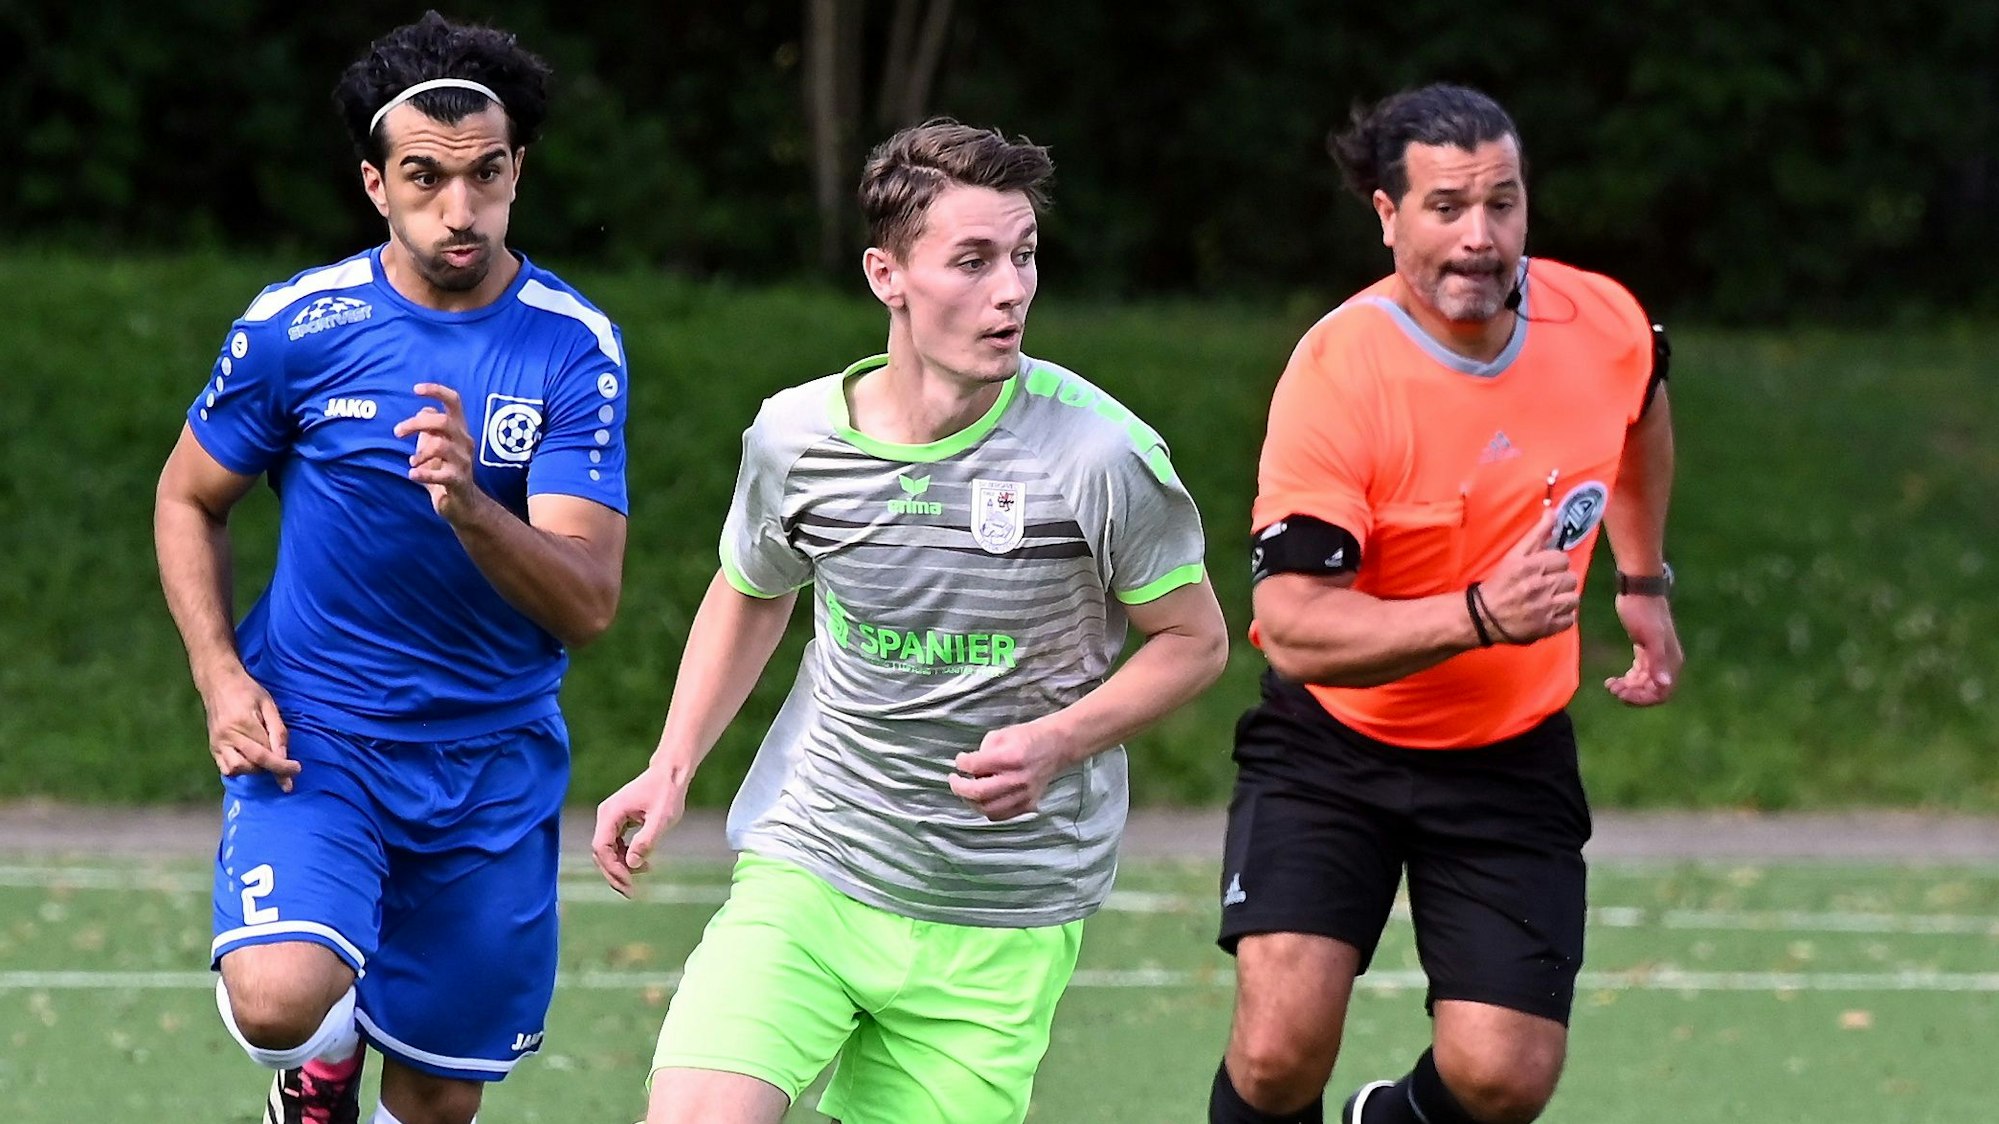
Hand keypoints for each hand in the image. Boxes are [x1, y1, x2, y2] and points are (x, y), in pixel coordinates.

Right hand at [197, 667, 297, 792]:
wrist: (219, 682)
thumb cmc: (247, 690)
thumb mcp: (269, 704)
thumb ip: (278, 731)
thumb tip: (284, 756)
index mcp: (243, 723)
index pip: (266, 752)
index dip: (283, 765)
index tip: (296, 770)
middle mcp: (227, 736)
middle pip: (252, 764)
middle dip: (273, 770)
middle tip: (285, 767)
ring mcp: (217, 743)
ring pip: (236, 769)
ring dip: (254, 770)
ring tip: (265, 759)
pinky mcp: (212, 747)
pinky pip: (225, 768)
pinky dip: (240, 770)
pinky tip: (251, 762)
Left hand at [392, 383, 477, 519]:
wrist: (463, 505)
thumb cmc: (447, 472)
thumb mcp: (437, 447)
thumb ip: (430, 429)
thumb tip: (424, 408)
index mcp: (459, 431)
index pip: (454, 402)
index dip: (437, 391)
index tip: (416, 389)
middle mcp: (464, 443)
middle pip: (443, 421)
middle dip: (417, 423)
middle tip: (397, 432)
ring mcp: (463, 462)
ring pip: (441, 446)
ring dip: (420, 452)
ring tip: (412, 462)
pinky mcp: (458, 481)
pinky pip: (441, 474)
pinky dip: (423, 473)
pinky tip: (412, 474)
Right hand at [591, 762, 691, 897]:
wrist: (670, 773)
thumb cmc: (667, 792)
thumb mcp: (661, 818)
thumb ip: (646, 841)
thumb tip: (631, 864)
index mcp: (611, 813)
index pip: (601, 847)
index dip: (612, 868)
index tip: (629, 883)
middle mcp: (606, 816)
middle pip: (601, 852)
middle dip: (614, 873)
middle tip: (631, 892)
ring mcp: (611, 819)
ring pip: (607, 851)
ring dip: (620, 868)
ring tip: (642, 877)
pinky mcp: (619, 822)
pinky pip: (615, 845)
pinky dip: (625, 858)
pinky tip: (642, 864)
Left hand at [948, 723, 1070, 821]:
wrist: (1056, 747)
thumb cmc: (1028, 738)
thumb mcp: (1002, 734)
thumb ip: (982, 751)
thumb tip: (968, 768)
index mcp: (1010, 757)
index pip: (975, 766)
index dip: (961, 763)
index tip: (959, 761)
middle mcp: (1017, 779)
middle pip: (978, 793)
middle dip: (959, 788)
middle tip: (954, 780)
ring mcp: (1024, 795)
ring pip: (987, 809)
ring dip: (971, 801)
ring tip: (967, 791)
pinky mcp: (1028, 804)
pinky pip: (1000, 815)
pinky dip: (987, 809)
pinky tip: (983, 799)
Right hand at [1476, 511, 1580, 643]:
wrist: (1483, 616)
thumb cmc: (1500, 583)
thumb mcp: (1515, 555)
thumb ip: (1537, 534)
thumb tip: (1552, 511)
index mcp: (1531, 566)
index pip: (1562, 559)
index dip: (1554, 564)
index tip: (1544, 570)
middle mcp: (1539, 586)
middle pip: (1570, 578)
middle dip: (1560, 581)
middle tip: (1547, 585)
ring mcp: (1545, 609)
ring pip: (1573, 599)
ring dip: (1564, 599)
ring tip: (1551, 600)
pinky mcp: (1547, 627)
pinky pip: (1570, 619)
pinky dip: (1563, 617)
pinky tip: (1551, 613)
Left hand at [1605, 592, 1682, 705]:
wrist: (1638, 590)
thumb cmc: (1643, 611)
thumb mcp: (1650, 636)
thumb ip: (1657, 661)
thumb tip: (1664, 685)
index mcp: (1671, 661)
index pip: (1661, 693)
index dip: (1643, 698)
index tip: (1623, 694)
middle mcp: (1666, 662)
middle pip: (1651, 691)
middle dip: (1632, 694)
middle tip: (1612, 687)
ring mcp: (1655, 657)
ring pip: (1643, 684)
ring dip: (1628, 688)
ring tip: (1610, 684)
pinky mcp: (1644, 650)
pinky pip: (1638, 674)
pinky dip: (1627, 680)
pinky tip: (1612, 679)